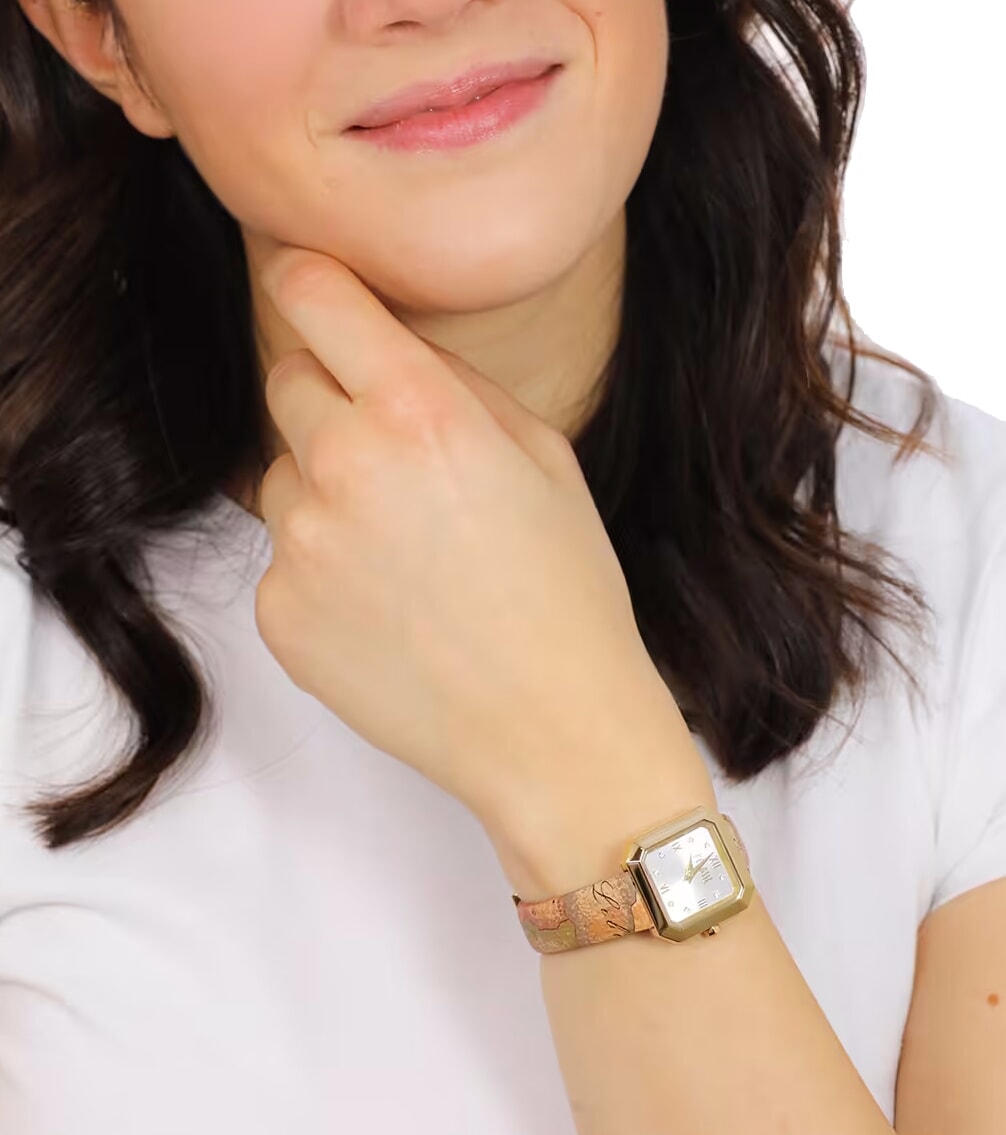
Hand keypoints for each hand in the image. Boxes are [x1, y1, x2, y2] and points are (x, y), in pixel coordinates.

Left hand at [252, 243, 692, 831]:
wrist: (551, 731)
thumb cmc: (567, 596)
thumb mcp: (545, 458)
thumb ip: (456, 383)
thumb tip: (389, 345)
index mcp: (418, 412)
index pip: (314, 297)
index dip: (312, 286)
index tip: (314, 293)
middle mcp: (344, 465)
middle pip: (288, 385)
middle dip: (332, 405)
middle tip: (398, 467)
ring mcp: (300, 545)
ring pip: (283, 480)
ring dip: (326, 496)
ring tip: (404, 559)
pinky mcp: (277, 614)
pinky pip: (282, 561)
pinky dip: (321, 574)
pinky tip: (387, 611)